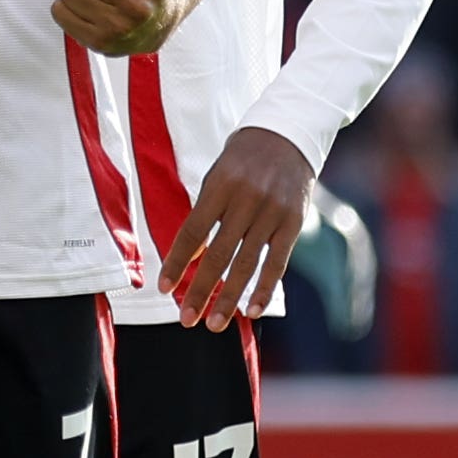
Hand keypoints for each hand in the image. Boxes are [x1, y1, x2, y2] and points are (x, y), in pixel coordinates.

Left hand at [160, 126, 313, 329]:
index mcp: (218, 186)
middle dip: (201, 289)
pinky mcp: (294, 223)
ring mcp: (272, 212)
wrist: (286, 134)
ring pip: (247, 263)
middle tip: (186, 319)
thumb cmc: (242, 159)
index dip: (177, 262)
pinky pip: (277, 262)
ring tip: (214, 324)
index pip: (192, 232)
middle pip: (218, 253)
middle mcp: (245, 200)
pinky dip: (263, 288)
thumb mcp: (216, 176)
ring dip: (230, 298)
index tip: (164, 288)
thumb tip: (193, 256)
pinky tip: (251, 311)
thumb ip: (205, 213)